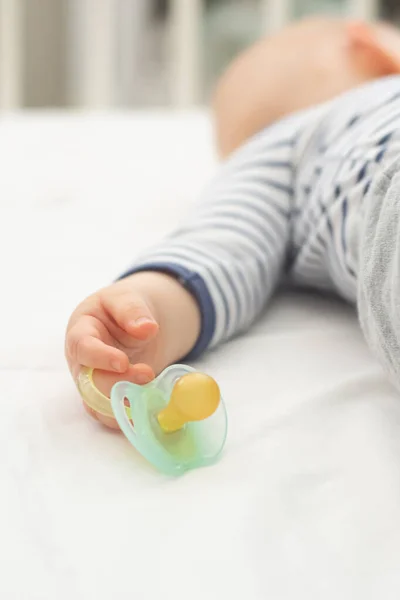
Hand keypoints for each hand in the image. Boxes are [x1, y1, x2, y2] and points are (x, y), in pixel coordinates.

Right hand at [65, 271, 199, 427]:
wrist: (130, 323)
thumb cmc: (120, 308)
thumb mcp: (125, 298)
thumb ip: (132, 310)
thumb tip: (147, 328)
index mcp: (80, 333)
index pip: (82, 348)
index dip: (100, 358)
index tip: (123, 362)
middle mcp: (82, 363)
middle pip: (90, 382)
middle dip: (119, 383)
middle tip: (147, 373)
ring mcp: (93, 384)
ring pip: (99, 406)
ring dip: (125, 404)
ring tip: (151, 393)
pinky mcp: (107, 399)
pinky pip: (113, 416)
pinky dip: (131, 416)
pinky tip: (150, 407)